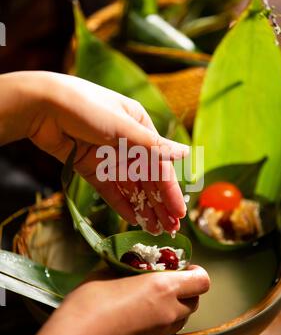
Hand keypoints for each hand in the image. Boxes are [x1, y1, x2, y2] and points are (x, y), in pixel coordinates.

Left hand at [0, 71, 188, 233]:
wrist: (41, 105)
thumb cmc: (86, 107)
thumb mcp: (123, 126)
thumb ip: (152, 146)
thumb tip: (185, 153)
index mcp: (139, 127)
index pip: (160, 165)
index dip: (170, 190)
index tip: (179, 212)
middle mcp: (127, 143)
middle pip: (147, 179)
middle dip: (159, 204)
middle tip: (171, 229)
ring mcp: (108, 157)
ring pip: (130, 187)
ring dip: (143, 207)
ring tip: (154, 230)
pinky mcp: (91, 167)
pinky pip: (110, 189)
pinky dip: (121, 204)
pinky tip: (132, 219)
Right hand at [0, 266, 209, 334]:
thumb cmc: (92, 301)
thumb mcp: (108, 272)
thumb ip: (126, 269)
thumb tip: (127, 267)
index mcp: (164, 287)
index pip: (202, 281)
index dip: (196, 272)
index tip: (183, 267)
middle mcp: (169, 311)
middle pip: (195, 301)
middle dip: (187, 289)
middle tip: (168, 280)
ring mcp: (160, 333)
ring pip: (182, 318)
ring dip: (176, 306)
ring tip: (154, 297)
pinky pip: (166, 330)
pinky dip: (162, 320)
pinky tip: (140, 313)